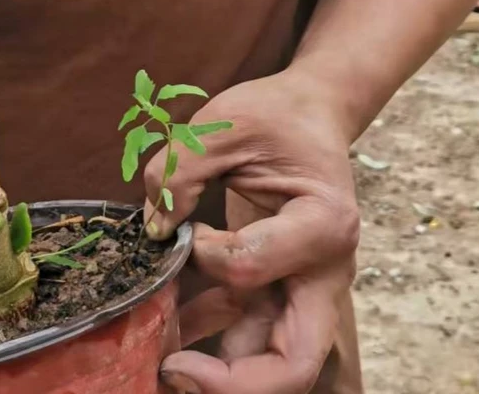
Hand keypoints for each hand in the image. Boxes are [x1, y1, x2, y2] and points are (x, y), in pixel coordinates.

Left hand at [143, 72, 359, 393]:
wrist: (310, 112)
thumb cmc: (276, 114)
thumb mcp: (225, 123)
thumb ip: (182, 167)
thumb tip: (152, 225)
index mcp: (323, 223)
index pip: (252, 268)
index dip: (203, 255)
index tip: (184, 228)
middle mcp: (325, 270)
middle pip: (295, 360)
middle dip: (235, 381)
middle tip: (174, 370)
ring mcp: (307, 285)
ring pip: (275, 359)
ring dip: (217, 371)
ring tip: (155, 360)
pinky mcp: (282, 286)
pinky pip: (249, 330)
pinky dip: (210, 339)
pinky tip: (165, 332)